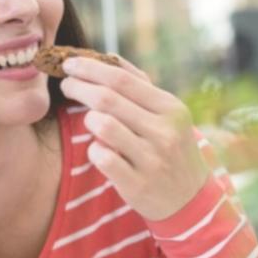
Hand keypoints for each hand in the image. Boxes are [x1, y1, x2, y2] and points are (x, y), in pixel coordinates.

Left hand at [57, 57, 211, 221]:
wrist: (191, 200)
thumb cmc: (171, 147)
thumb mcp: (167, 115)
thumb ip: (139, 86)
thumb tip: (108, 57)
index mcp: (170, 108)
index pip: (121, 79)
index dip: (90, 68)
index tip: (69, 64)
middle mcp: (164, 131)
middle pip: (107, 99)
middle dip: (79, 87)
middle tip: (66, 85)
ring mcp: (151, 159)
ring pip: (103, 126)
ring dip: (88, 119)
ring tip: (88, 120)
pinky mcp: (137, 184)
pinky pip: (102, 158)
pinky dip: (93, 149)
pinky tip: (98, 149)